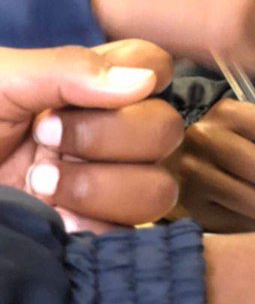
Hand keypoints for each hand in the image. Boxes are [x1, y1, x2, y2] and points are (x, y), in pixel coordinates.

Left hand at [0, 40, 181, 231]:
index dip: (145, 76)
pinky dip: (90, 226)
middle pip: (165, 130)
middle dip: (107, 136)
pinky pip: (126, 236)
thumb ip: (67, 70)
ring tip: (39, 185)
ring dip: (100, 186)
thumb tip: (144, 80)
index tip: (80, 95)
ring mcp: (102, 187)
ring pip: (157, 188)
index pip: (157, 66)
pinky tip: (49, 219)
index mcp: (89, 87)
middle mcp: (107, 134)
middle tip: (42, 139)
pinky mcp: (88, 234)